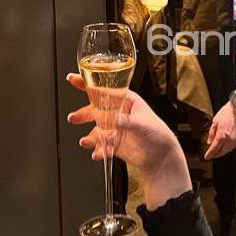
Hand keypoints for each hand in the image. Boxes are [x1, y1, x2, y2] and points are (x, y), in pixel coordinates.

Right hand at [66, 73, 190, 206]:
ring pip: (96, 129)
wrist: (161, 157)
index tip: (74, 79)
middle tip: (73, 118)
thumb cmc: (158, 134)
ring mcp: (114, 129)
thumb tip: (112, 119)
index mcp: (127, 101)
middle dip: (84, 113)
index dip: (89, 83)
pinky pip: (100, 146)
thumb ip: (126, 122)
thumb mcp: (143, 124)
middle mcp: (118, 113)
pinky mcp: (113, 144)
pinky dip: (98, 150)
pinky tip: (98, 154)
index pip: (106, 89)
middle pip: (96, 109)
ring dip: (90, 136)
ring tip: (86, 142)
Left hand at [204, 101, 235, 158]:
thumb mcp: (215, 121)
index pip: (214, 148)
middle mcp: (229, 140)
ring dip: (222, 152)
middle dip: (215, 155)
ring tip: (217, 152)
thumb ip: (212, 133)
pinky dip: (228, 148)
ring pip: (228, 150)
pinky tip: (225, 146)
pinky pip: (233, 146)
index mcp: (222, 135)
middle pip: (221, 152)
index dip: (209, 154)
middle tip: (211, 156)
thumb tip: (209, 141)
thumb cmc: (228, 112)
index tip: (206, 157)